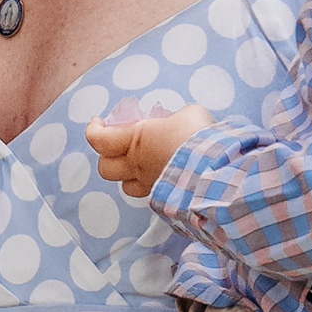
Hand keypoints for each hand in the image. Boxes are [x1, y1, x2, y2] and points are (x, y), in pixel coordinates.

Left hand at [87, 100, 213, 199]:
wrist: (217, 168)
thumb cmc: (199, 136)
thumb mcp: (188, 114)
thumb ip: (175, 118)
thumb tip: (177, 123)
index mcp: (136, 141)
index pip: (99, 140)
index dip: (93, 130)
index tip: (98, 121)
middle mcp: (137, 166)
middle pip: (105, 168)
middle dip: (107, 155)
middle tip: (118, 143)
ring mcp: (150, 184)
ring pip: (126, 186)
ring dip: (127, 174)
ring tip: (140, 162)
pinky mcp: (165, 197)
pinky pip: (149, 193)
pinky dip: (150, 184)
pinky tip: (163, 174)